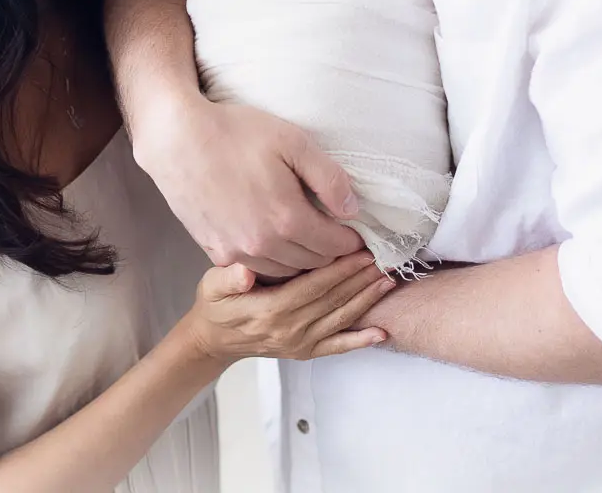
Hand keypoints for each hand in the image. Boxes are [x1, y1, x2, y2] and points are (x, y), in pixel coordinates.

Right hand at [135, 97, 364, 278]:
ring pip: (284, 272)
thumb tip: (351, 208)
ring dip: (302, 261)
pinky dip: (272, 261)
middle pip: (312, 264)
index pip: (334, 246)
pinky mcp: (214, 250)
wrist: (176, 139)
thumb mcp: (293, 142)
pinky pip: (254, 269)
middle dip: (331, 254)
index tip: (360, 236)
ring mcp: (236, 252)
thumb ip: (329, 178)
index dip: (352, 242)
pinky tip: (275, 243)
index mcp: (287, 220)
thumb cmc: (235, 133)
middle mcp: (262, 245)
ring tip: (310, 243)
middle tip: (338, 239)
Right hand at [183, 253, 393, 361]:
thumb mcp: (211, 285)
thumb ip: (228, 277)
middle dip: (361, 278)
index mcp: (271, 310)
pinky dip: (360, 341)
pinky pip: (337, 347)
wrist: (213, 341)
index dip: (340, 268)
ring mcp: (299, 343)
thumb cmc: (215, 306)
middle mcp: (289, 329)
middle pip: (333, 300)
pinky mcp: (304, 351)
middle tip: (386, 258)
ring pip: (340, 319)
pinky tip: (381, 333)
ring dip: (367, 301)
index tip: (362, 250)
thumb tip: (244, 272)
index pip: (314, 285)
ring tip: (389, 281)